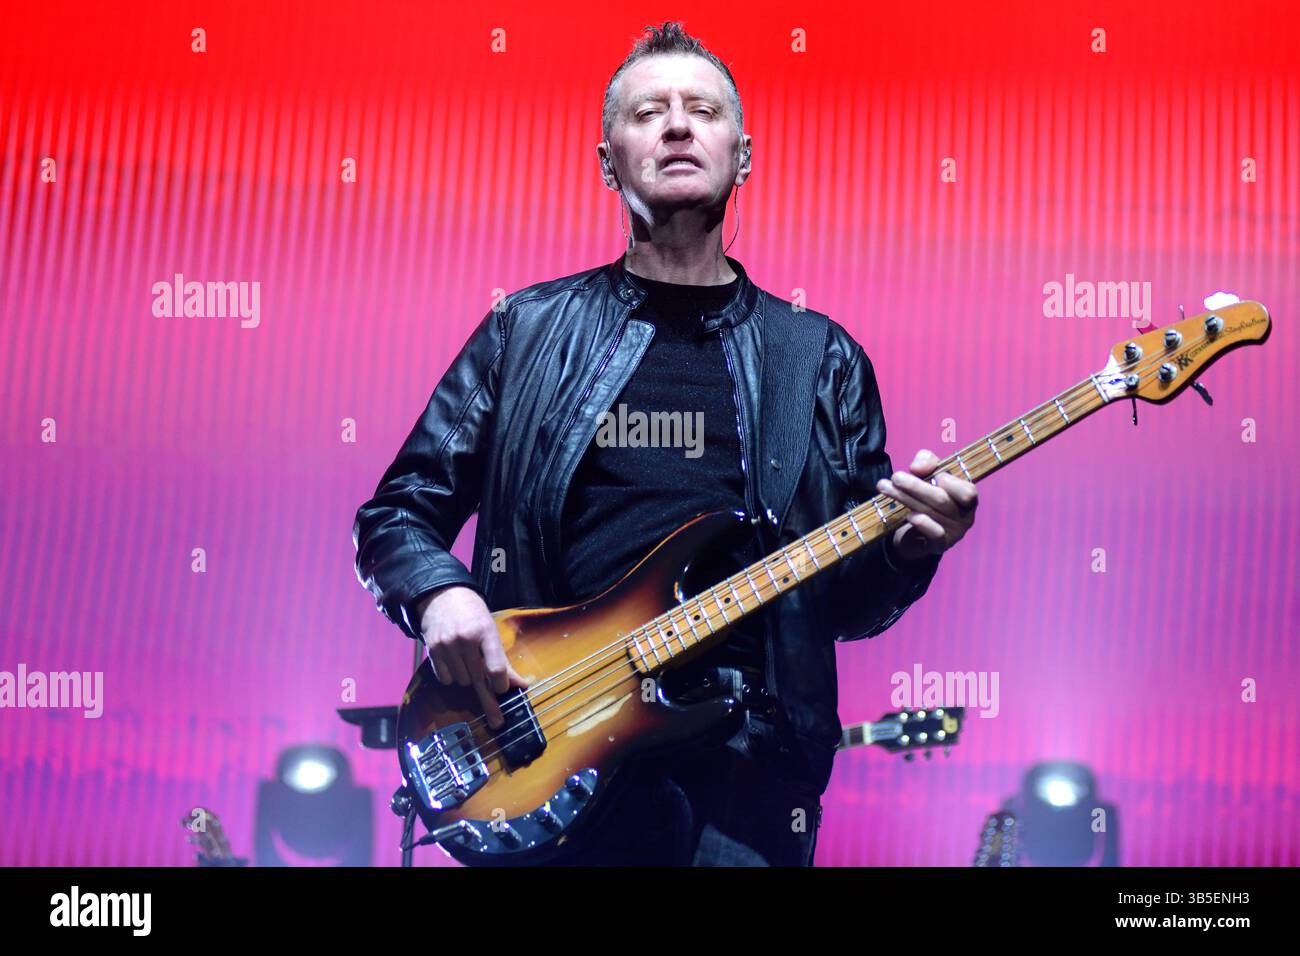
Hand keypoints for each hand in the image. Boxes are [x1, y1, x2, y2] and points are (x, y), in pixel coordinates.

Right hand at [416, 586, 529, 728]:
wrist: (442, 597)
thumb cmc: (473, 616)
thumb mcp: (491, 632)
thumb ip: (503, 661)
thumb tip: (522, 685)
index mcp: (485, 632)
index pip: (495, 666)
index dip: (500, 684)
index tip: (503, 691)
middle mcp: (465, 639)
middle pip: (478, 679)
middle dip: (489, 699)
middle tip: (497, 720)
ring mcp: (447, 645)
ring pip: (462, 681)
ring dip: (468, 679)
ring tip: (468, 662)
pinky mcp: (433, 650)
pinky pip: (445, 679)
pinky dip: (452, 677)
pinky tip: (454, 663)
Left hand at [875, 449, 977, 564]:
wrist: (916, 534)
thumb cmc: (927, 497)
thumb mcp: (929, 473)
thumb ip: (927, 462)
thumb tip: (918, 468)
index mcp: (967, 498)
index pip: (967, 492)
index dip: (948, 481)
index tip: (922, 472)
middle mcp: (965, 516)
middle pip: (941, 499)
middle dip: (914, 486)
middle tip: (895, 477)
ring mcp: (954, 533)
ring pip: (930, 512)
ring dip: (904, 498)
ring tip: (885, 487)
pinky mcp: (941, 545)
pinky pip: (935, 533)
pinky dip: (922, 523)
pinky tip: (908, 515)